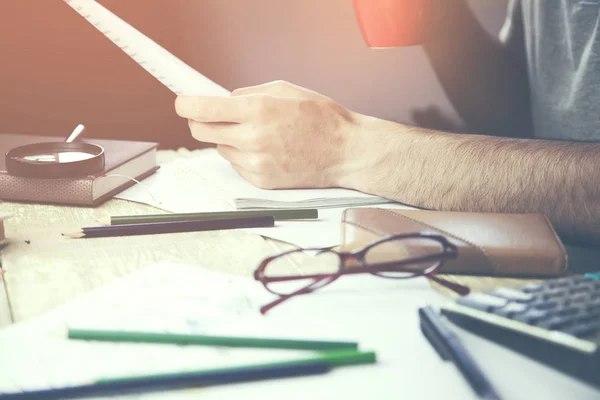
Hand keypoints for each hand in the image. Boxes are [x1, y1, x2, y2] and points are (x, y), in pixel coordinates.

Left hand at [175, 81, 360, 188]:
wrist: (346, 153)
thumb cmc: (322, 119)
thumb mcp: (286, 90)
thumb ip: (250, 93)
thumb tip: (226, 100)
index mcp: (257, 111)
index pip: (203, 109)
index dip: (186, 104)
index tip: (181, 102)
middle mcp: (252, 139)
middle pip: (202, 132)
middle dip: (201, 121)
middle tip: (212, 116)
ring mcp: (256, 163)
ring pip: (221, 149)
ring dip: (229, 139)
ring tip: (256, 134)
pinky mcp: (261, 181)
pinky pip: (237, 165)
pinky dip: (244, 156)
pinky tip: (267, 150)